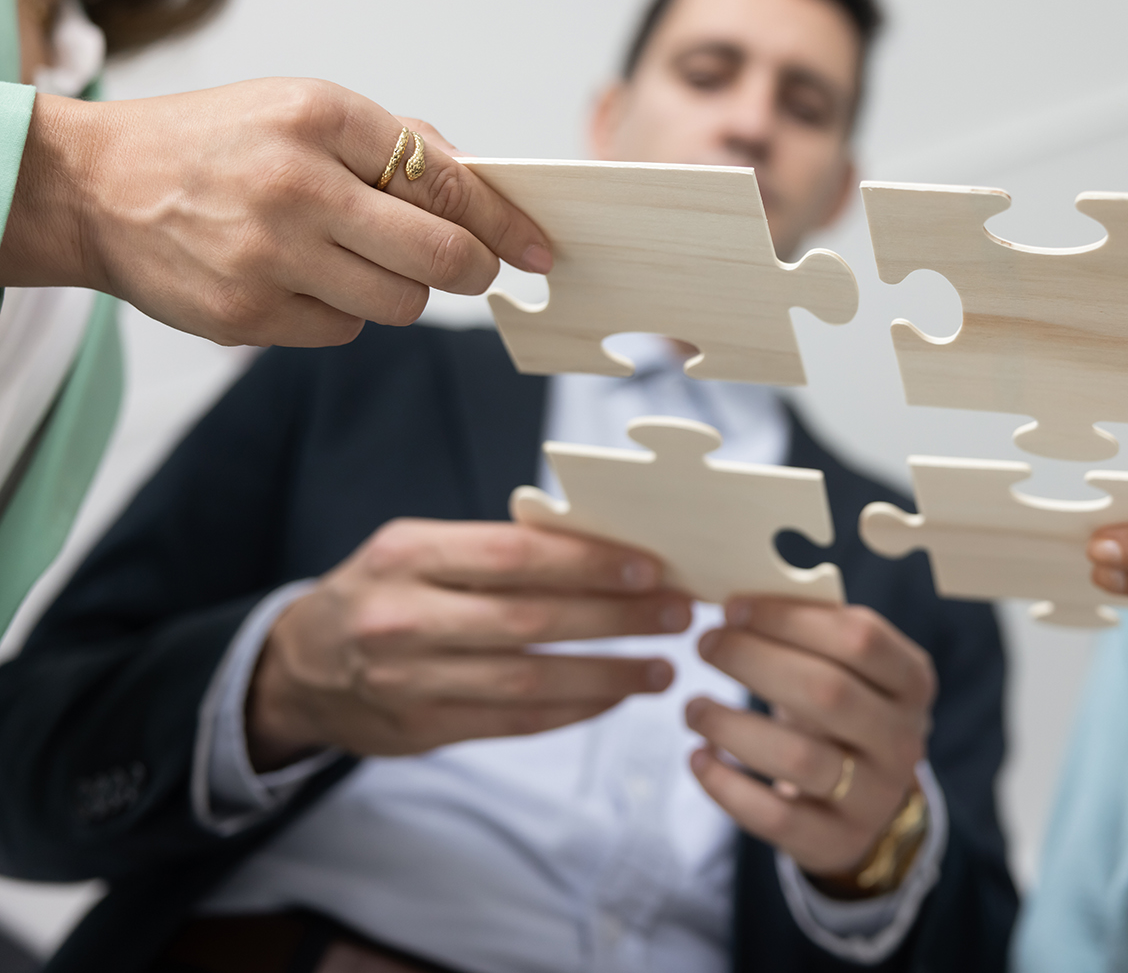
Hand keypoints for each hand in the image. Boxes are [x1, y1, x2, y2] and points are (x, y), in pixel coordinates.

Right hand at [0, 80, 552, 346]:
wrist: (97, 189)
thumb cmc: (219, 145)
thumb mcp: (302, 110)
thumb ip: (395, 142)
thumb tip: (481, 183)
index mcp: (319, 118)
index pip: (444, 180)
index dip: (502, 222)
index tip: (534, 247)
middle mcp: (297, 186)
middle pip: (439, 257)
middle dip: (473, 268)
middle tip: (475, 268)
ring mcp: (270, 258)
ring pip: (401, 304)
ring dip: (402, 289)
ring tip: (353, 256)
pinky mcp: (248, 317)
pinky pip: (345, 331)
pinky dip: (342, 312)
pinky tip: (299, 280)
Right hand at [248, 519, 689, 764]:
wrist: (298, 668)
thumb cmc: (381, 591)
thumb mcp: (417, 548)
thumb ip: (492, 549)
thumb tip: (601, 548)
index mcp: (407, 554)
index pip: (514, 555)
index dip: (587, 562)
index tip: (649, 567)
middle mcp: (403, 617)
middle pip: (532, 619)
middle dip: (617, 617)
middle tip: (677, 613)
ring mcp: (410, 681)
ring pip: (531, 680)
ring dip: (608, 674)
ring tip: (663, 666)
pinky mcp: (423, 731)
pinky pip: (515, 722)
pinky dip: (574, 710)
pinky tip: (616, 695)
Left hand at [686, 597, 935, 877]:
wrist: (869, 801)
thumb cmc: (843, 711)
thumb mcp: (850, 670)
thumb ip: (814, 632)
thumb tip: (739, 601)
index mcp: (911, 680)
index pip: (859, 638)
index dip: (791, 618)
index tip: (733, 607)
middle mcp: (902, 740)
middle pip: (827, 693)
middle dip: (755, 662)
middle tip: (706, 645)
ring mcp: (873, 796)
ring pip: (797, 758)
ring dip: (731, 726)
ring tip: (692, 707)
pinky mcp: (835, 840)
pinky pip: (774, 816)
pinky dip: (726, 786)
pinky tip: (698, 758)